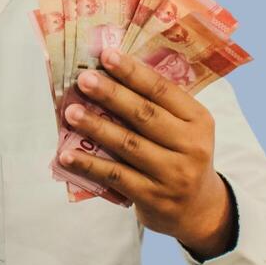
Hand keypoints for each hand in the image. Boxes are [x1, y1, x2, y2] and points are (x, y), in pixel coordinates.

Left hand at [59, 48, 234, 256]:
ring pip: (128, 144)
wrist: (198, 209)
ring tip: (71, 112)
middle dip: (111, 95)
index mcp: (198, 120)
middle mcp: (191, 146)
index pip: (163, 90)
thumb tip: (108, 75)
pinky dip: (89, 165)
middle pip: (145, 115)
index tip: (107, 55)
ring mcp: (173, 174)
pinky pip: (116, 176)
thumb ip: (158, 106)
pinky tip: (66, 155)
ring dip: (96, 127)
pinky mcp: (154, 197)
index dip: (133, 72)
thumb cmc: (180, 156)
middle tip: (84, 79)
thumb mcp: (184, 129)